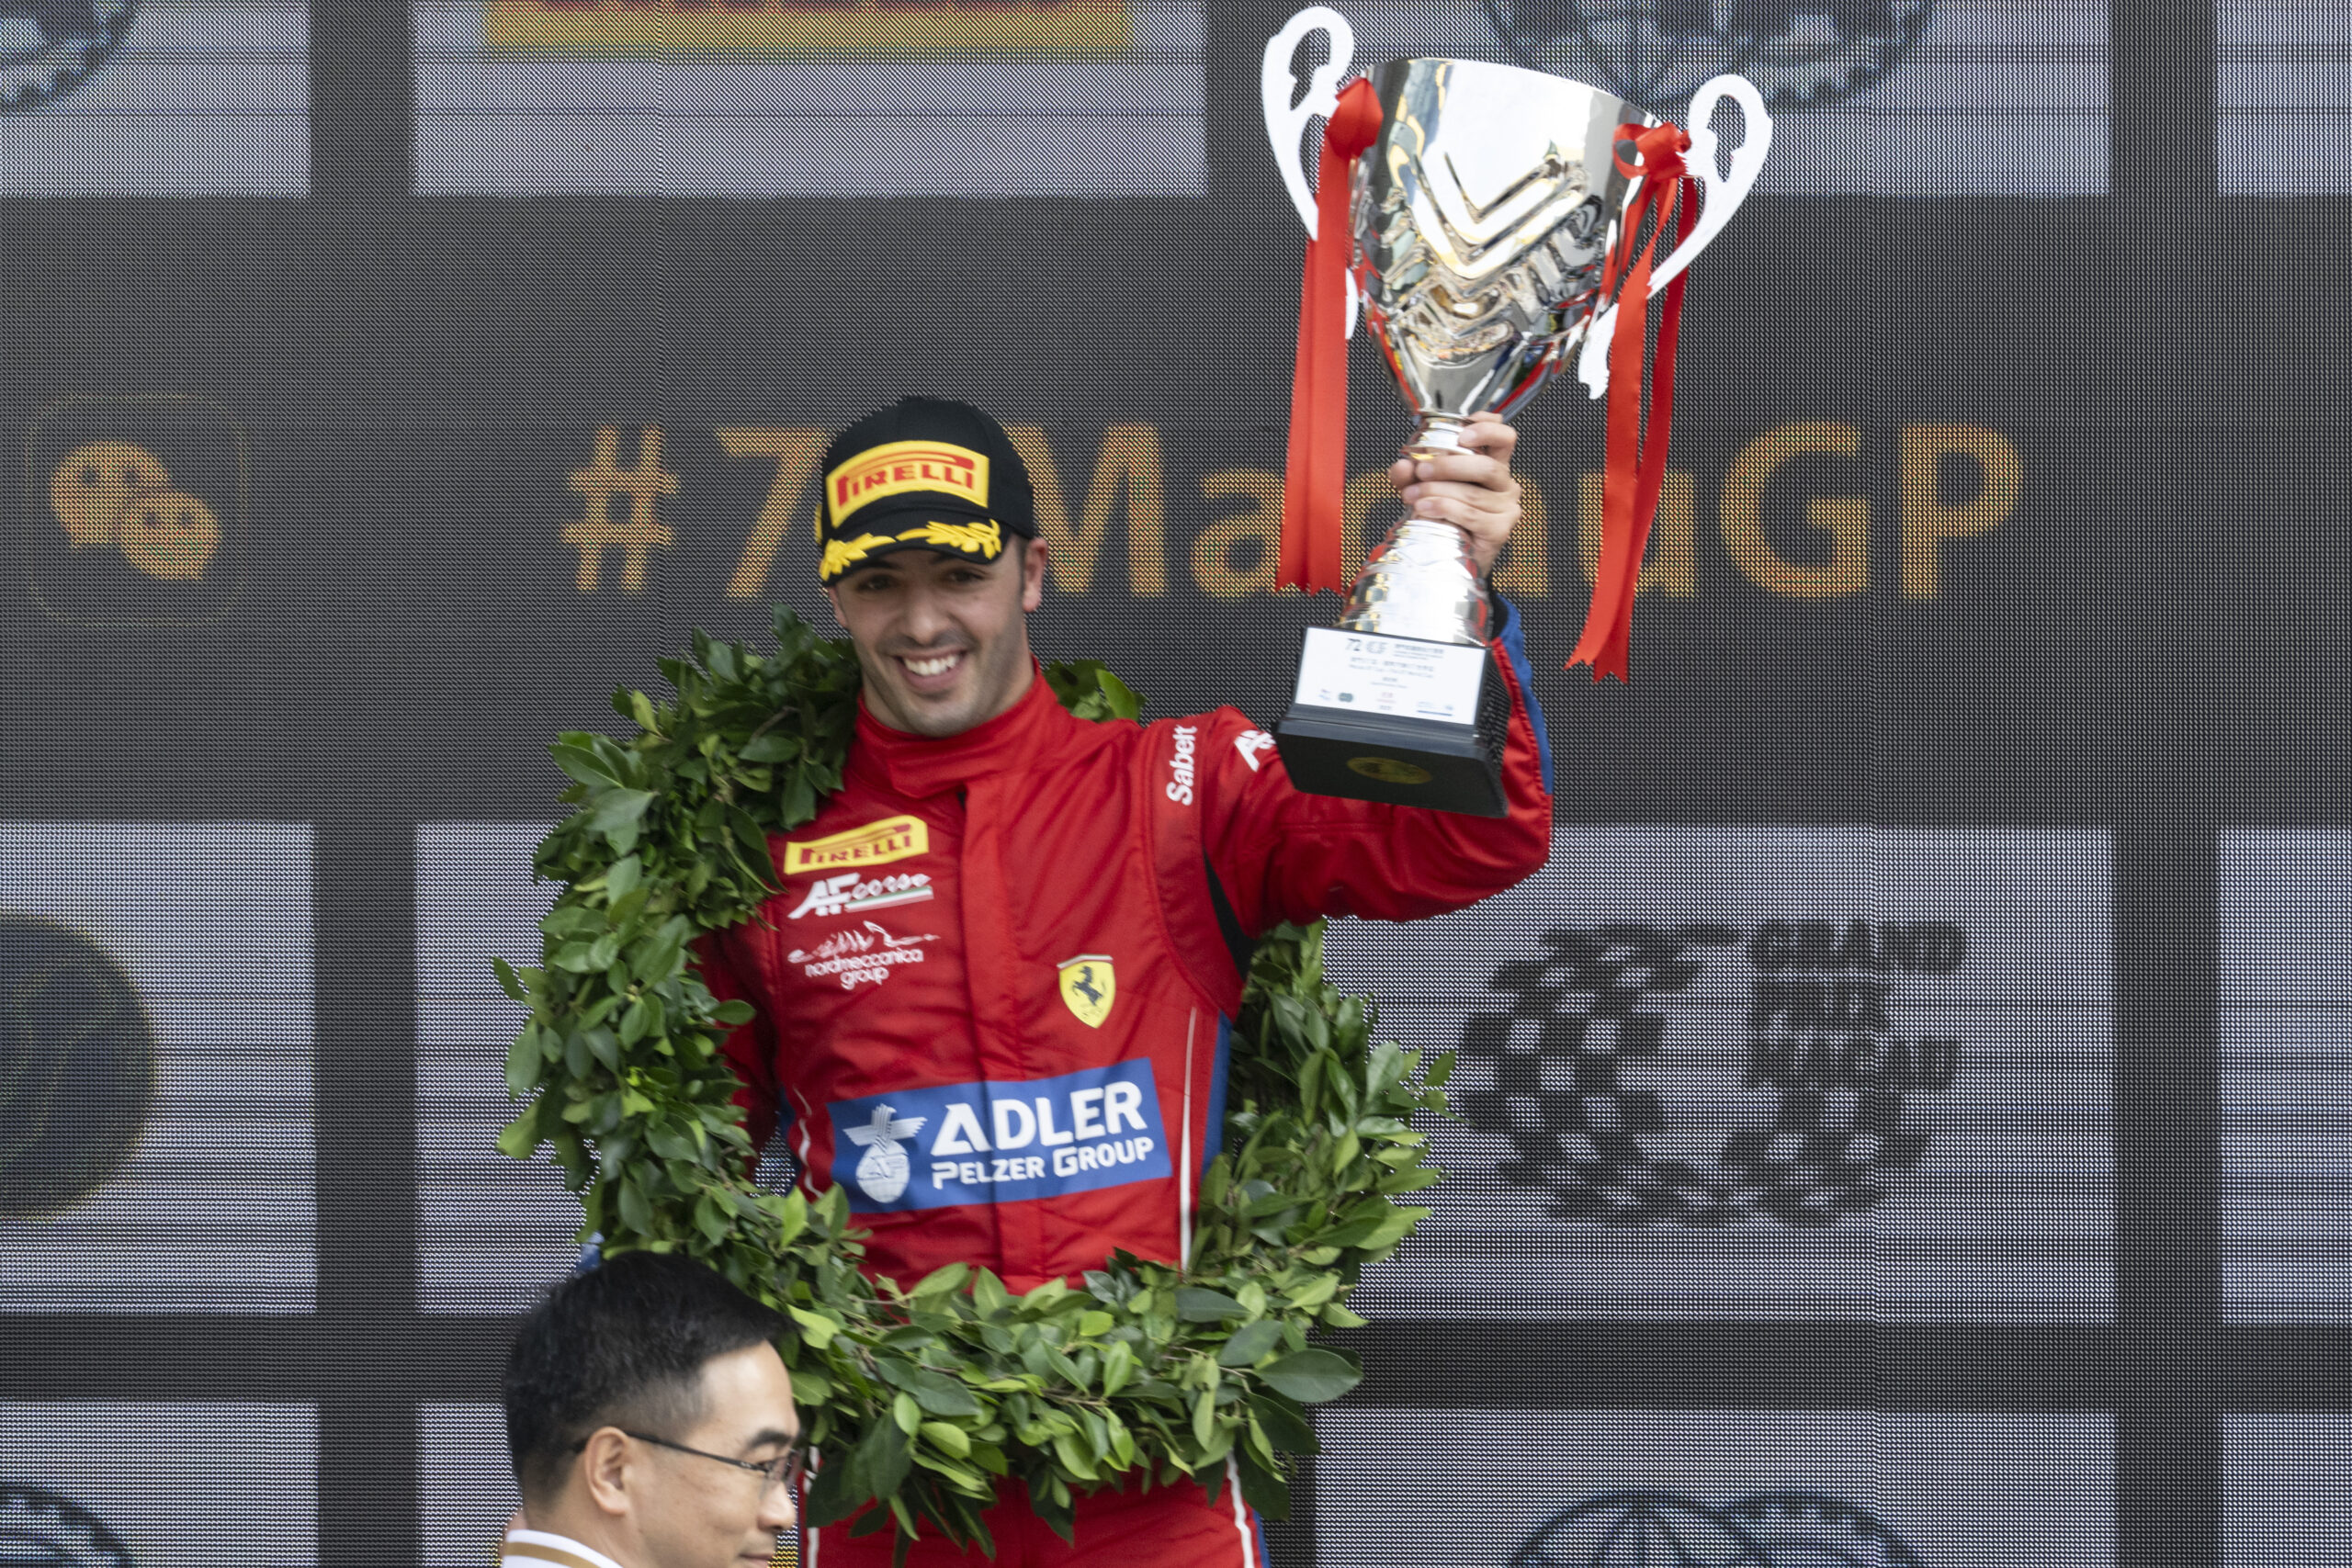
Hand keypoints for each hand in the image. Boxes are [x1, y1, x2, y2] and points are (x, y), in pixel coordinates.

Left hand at [1388, 416, 1520, 578]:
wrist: (1448, 552)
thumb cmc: (1443, 515)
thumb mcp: (1423, 487)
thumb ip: (1411, 474)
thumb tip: (1403, 465)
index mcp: (1492, 464)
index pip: (1503, 437)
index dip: (1487, 429)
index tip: (1461, 434)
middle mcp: (1504, 484)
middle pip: (1486, 466)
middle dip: (1449, 465)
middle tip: (1421, 470)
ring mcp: (1505, 508)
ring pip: (1472, 493)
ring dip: (1437, 491)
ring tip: (1413, 495)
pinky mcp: (1499, 530)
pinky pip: (1470, 515)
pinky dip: (1444, 509)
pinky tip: (1425, 509)